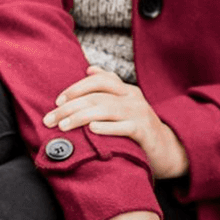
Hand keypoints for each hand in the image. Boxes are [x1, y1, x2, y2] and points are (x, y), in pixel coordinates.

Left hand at [43, 66, 188, 178]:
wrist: (169, 151)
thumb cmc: (138, 127)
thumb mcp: (124, 105)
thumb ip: (108, 87)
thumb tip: (90, 68)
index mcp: (126, 90)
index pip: (98, 80)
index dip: (76, 88)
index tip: (57, 101)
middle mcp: (133, 98)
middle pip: (96, 96)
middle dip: (69, 107)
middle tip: (50, 119)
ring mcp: (140, 114)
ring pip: (106, 110)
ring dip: (81, 117)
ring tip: (63, 126)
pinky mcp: (146, 132)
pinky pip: (125, 127)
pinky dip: (107, 128)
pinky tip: (92, 130)